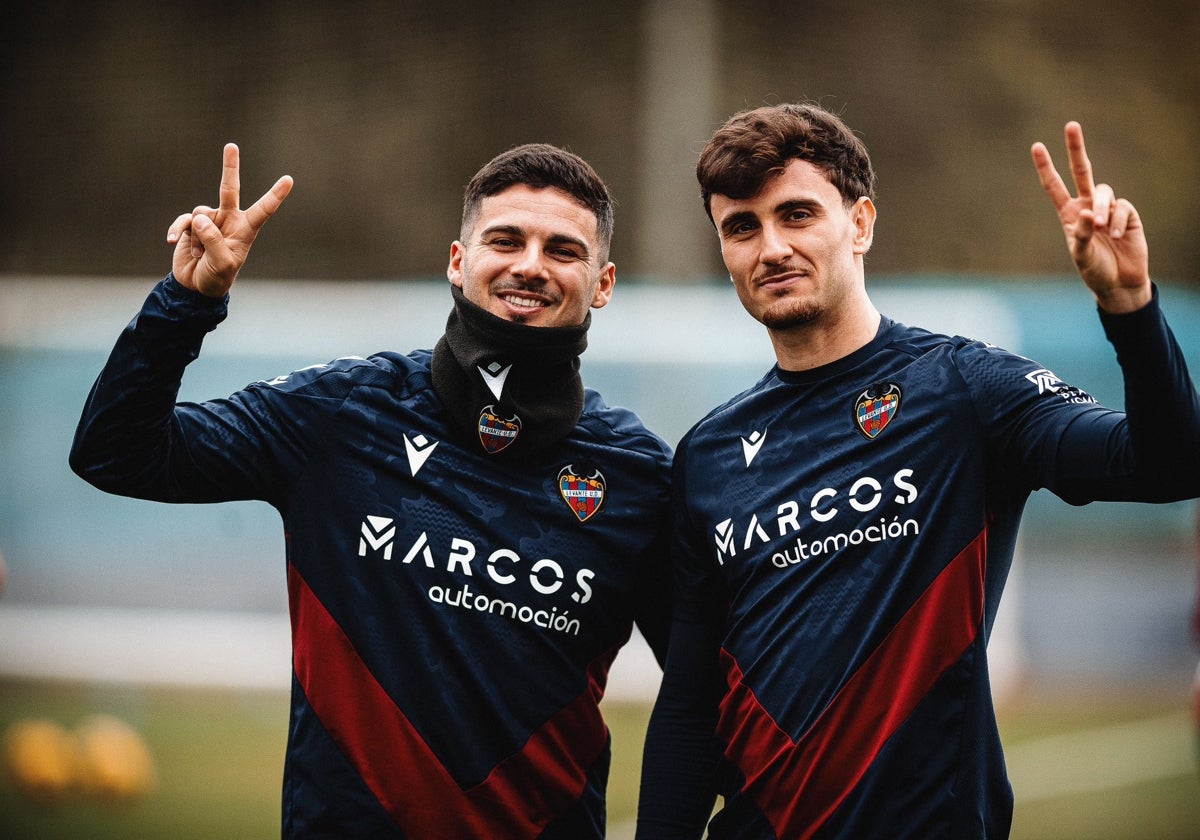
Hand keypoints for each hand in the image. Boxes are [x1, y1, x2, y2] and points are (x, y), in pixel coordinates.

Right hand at [167, 144, 292, 297]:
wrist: (196, 286)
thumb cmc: (217, 277)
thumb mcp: (221, 263)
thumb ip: (212, 240)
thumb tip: (199, 217)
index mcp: (246, 229)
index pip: (263, 210)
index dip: (275, 195)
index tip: (289, 179)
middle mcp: (229, 220)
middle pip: (229, 188)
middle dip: (230, 167)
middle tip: (231, 145)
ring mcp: (209, 220)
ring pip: (199, 213)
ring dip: (197, 236)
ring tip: (200, 254)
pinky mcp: (190, 224)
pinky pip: (182, 221)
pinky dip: (177, 231)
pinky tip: (172, 242)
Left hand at [1031, 122, 1150, 313]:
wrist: (1118, 283)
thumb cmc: (1094, 270)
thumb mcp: (1081, 255)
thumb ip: (1081, 234)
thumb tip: (1088, 213)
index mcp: (1069, 214)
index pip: (1054, 186)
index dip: (1046, 167)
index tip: (1037, 146)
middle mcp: (1087, 206)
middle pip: (1081, 171)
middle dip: (1076, 148)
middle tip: (1071, 125)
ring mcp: (1108, 208)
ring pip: (1104, 192)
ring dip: (1102, 209)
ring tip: (1103, 229)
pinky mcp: (1127, 213)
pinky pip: (1122, 207)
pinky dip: (1118, 221)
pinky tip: (1118, 236)